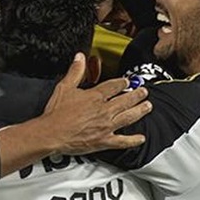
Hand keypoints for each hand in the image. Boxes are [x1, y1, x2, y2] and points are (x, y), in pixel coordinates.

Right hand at [36, 54, 150, 154]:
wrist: (51, 133)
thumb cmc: (56, 114)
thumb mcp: (64, 87)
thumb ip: (75, 72)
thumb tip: (80, 57)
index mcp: (95, 97)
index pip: (114, 86)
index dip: (123, 83)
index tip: (127, 81)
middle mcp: (104, 111)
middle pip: (126, 100)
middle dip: (137, 95)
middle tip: (144, 92)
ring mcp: (106, 126)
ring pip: (128, 117)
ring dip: (140, 111)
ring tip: (148, 107)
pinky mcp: (104, 141)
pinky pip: (123, 141)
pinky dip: (133, 140)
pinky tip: (141, 138)